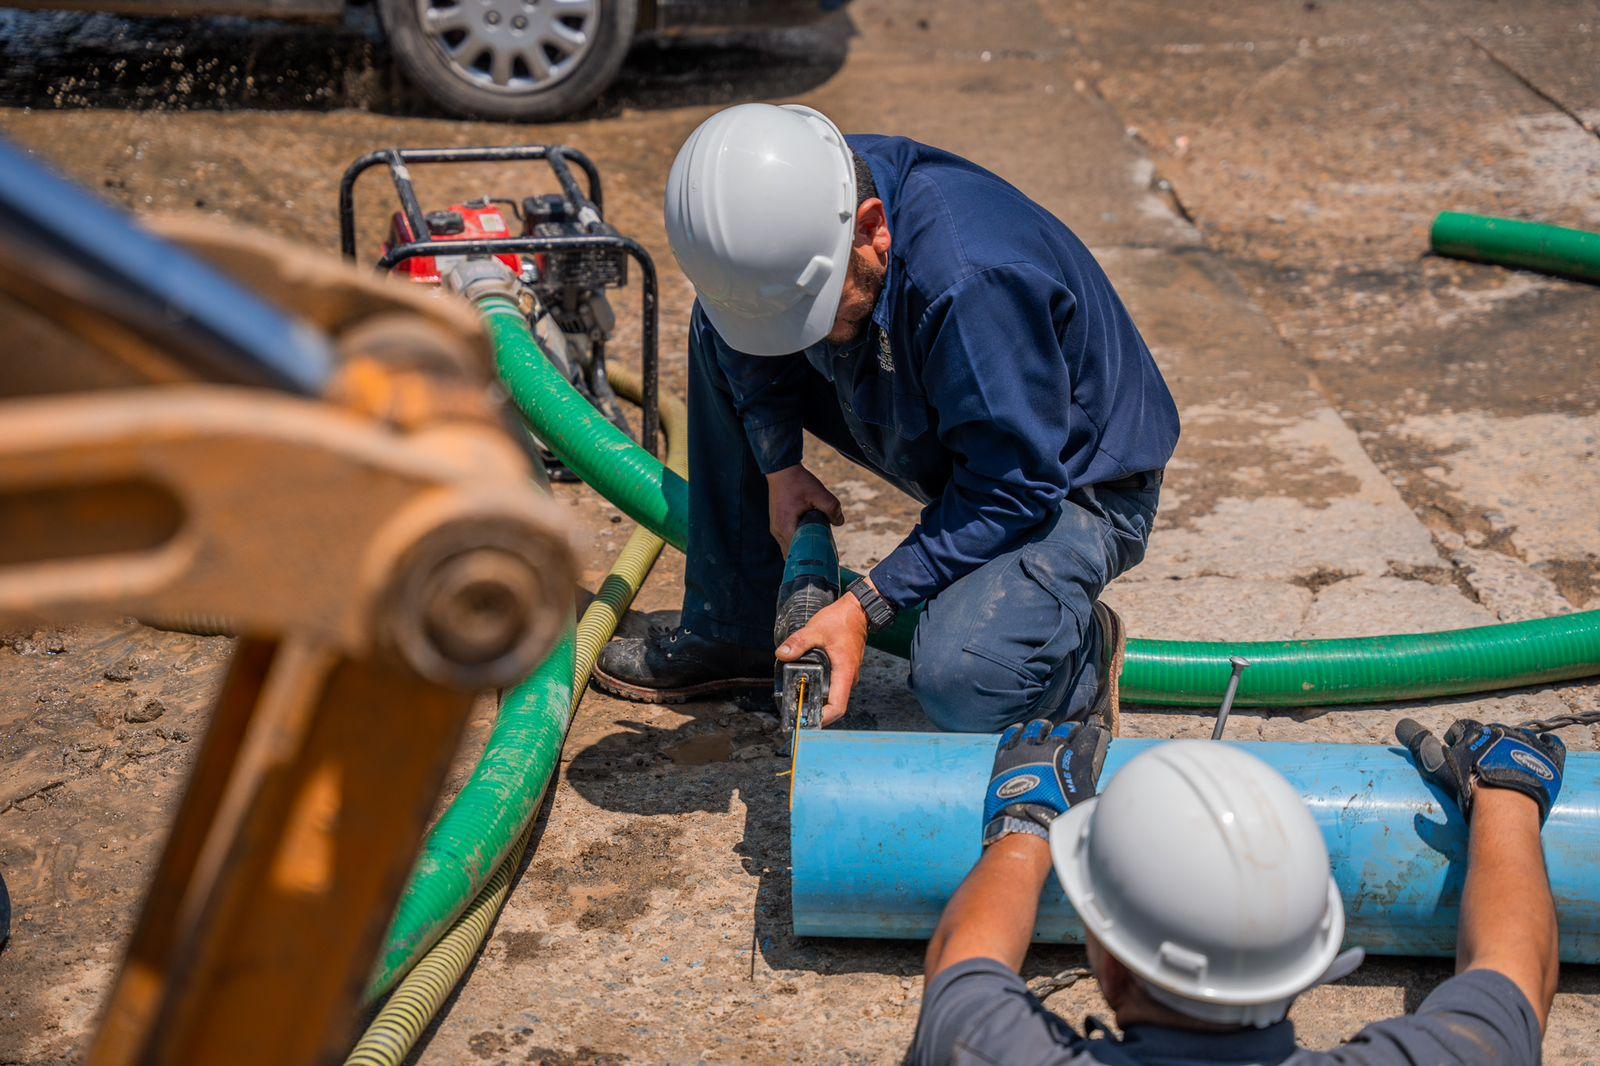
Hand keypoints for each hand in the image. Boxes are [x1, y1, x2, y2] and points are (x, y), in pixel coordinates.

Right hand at [767, 464, 841, 552]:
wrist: (782, 470)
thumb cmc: (798, 481)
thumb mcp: (819, 493)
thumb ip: (832, 508)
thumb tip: (840, 522)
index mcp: (786, 527)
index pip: (797, 553)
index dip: (811, 558)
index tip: (824, 560)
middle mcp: (777, 531)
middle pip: (792, 555)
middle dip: (808, 555)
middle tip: (824, 554)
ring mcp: (776, 529)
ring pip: (789, 548)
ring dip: (802, 548)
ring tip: (818, 545)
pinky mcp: (777, 524)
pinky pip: (787, 540)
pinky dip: (798, 542)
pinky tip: (810, 537)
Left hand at [776, 593, 865, 725]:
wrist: (858, 611)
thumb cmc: (841, 620)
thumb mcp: (816, 630)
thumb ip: (798, 643)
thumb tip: (782, 654)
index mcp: (844, 673)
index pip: (838, 707)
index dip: (823, 719)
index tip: (806, 721)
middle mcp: (849, 678)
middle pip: (834, 707)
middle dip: (815, 713)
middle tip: (794, 712)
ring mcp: (847, 675)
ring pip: (834, 697)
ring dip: (818, 702)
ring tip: (797, 701)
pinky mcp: (844, 670)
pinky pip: (834, 687)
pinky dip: (821, 691)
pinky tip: (806, 685)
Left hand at [982, 719, 1109, 846]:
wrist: (1025, 824)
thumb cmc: (1056, 816)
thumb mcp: (1081, 796)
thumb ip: (1086, 777)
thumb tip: (1094, 775)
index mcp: (1070, 758)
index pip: (1086, 737)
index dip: (1089, 734)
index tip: (1090, 731)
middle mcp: (1049, 749)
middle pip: (1061, 730)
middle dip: (1068, 729)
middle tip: (1071, 728)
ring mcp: (1025, 751)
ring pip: (1034, 729)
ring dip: (1042, 727)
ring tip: (1044, 726)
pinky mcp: (1004, 757)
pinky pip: (1009, 737)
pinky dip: (1015, 731)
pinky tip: (1018, 729)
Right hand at [1397, 718, 1565, 822]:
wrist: (1507, 803)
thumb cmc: (1471, 786)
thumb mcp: (1439, 766)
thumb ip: (1419, 745)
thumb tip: (1399, 724)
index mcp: (1474, 730)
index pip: (1462, 728)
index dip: (1458, 740)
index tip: (1458, 754)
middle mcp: (1500, 729)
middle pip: (1491, 733)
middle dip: (1487, 746)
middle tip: (1484, 765)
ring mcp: (1527, 741)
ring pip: (1519, 738)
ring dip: (1515, 749)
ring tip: (1511, 768)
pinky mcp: (1550, 755)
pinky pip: (1553, 744)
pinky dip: (1548, 747)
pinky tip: (1542, 755)